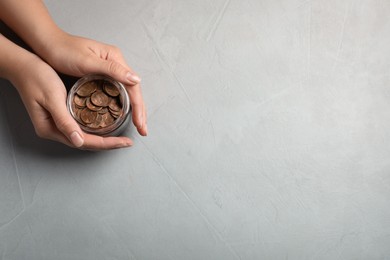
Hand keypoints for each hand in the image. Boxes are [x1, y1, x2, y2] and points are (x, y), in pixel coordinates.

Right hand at [10, 53, 132, 149]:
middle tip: (127, 142)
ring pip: (85, 137)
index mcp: (50, 129)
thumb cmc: (37, 78)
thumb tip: (78, 141)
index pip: (85, 142)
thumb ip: (64, 120)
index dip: (107, 143)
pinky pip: (81, 127)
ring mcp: (56, 125)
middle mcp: (54, 131)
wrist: (24, 66)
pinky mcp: (60, 117)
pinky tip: (106, 125)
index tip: (125, 142)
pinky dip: (95, 128)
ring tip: (121, 137)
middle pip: (86, 142)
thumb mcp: (52, 97)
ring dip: (103, 137)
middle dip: (109, 143)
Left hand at [42, 33, 146, 135]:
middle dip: (140, 111)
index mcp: (116, 59)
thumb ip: (112, 70)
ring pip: (128, 93)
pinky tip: (123, 115)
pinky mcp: (101, 75)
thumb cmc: (64, 51)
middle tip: (143, 130)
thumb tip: (136, 79)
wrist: (47, 44)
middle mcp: (116, 64)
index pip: (133, 86)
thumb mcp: (87, 61)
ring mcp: (110, 70)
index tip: (140, 124)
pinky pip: (118, 92)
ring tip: (138, 125)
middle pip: (134, 91)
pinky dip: (123, 105)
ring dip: (134, 110)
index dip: (138, 107)